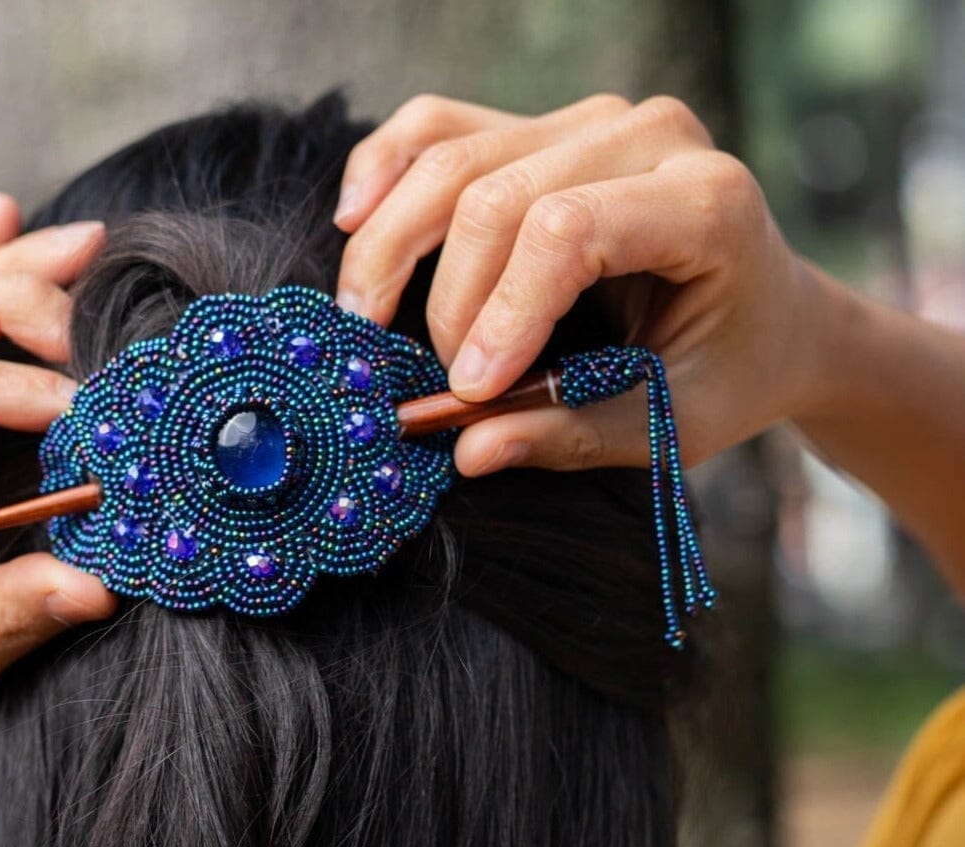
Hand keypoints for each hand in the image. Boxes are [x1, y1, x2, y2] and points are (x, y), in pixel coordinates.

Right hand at [334, 93, 825, 474]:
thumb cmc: (725, 374)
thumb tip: (469, 451)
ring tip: (363, 320)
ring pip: (453, 158)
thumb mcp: (666, 425)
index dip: (500, 313)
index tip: (470, 394)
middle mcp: (649, 136)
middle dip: (448, 303)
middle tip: (438, 386)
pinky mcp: (541, 127)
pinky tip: (354, 220)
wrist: (766, 315)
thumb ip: (571, 435)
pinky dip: (387, 170)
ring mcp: (591, 122)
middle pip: (496, 195)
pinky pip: (441, 129)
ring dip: (391, 245)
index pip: (568, 231)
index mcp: (704, 203)